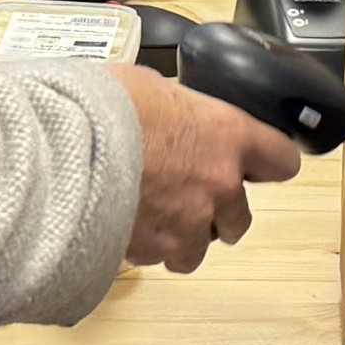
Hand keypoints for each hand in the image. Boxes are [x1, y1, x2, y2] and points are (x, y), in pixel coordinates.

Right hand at [116, 63, 302, 272]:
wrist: (62, 149)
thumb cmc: (103, 107)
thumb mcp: (150, 85)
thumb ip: (176, 107)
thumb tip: (169, 110)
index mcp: (228, 136)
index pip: (282, 159)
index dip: (269, 162)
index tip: (259, 164)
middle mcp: (218, 186)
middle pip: (241, 219)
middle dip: (219, 211)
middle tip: (189, 193)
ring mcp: (188, 224)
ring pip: (198, 249)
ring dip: (181, 236)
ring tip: (151, 215)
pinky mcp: (154, 251)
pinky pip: (158, 258)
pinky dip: (145, 246)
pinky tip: (122, 223)